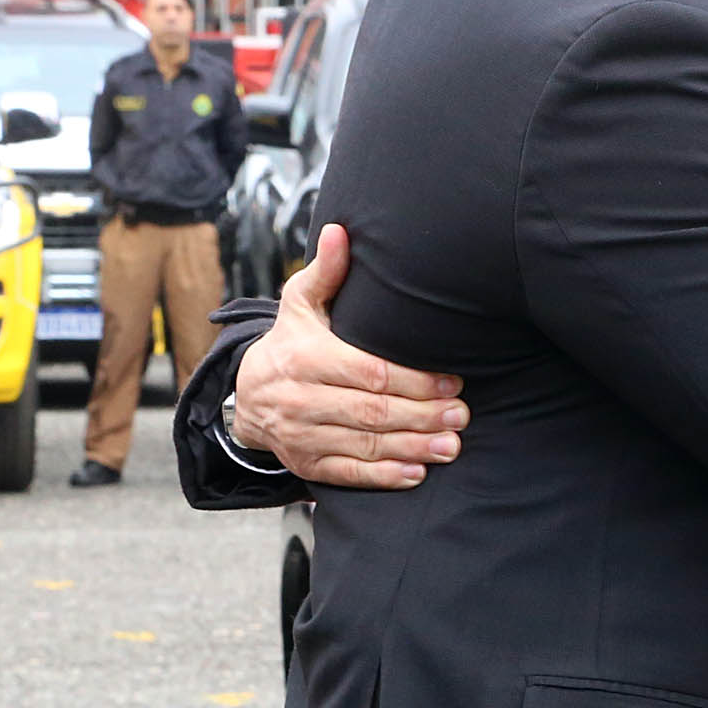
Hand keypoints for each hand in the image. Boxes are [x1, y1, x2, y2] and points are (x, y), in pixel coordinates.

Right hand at [229, 224, 467, 487]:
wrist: (246, 395)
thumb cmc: (289, 343)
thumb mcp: (300, 304)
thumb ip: (326, 272)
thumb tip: (340, 231)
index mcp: (305, 358)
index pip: (369, 372)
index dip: (414, 379)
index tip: (452, 380)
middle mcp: (300, 399)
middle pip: (372, 412)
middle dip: (422, 415)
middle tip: (461, 415)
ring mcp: (301, 435)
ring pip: (364, 445)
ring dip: (412, 448)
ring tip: (451, 445)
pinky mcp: (305, 463)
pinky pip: (348, 474)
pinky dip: (384, 476)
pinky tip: (417, 473)